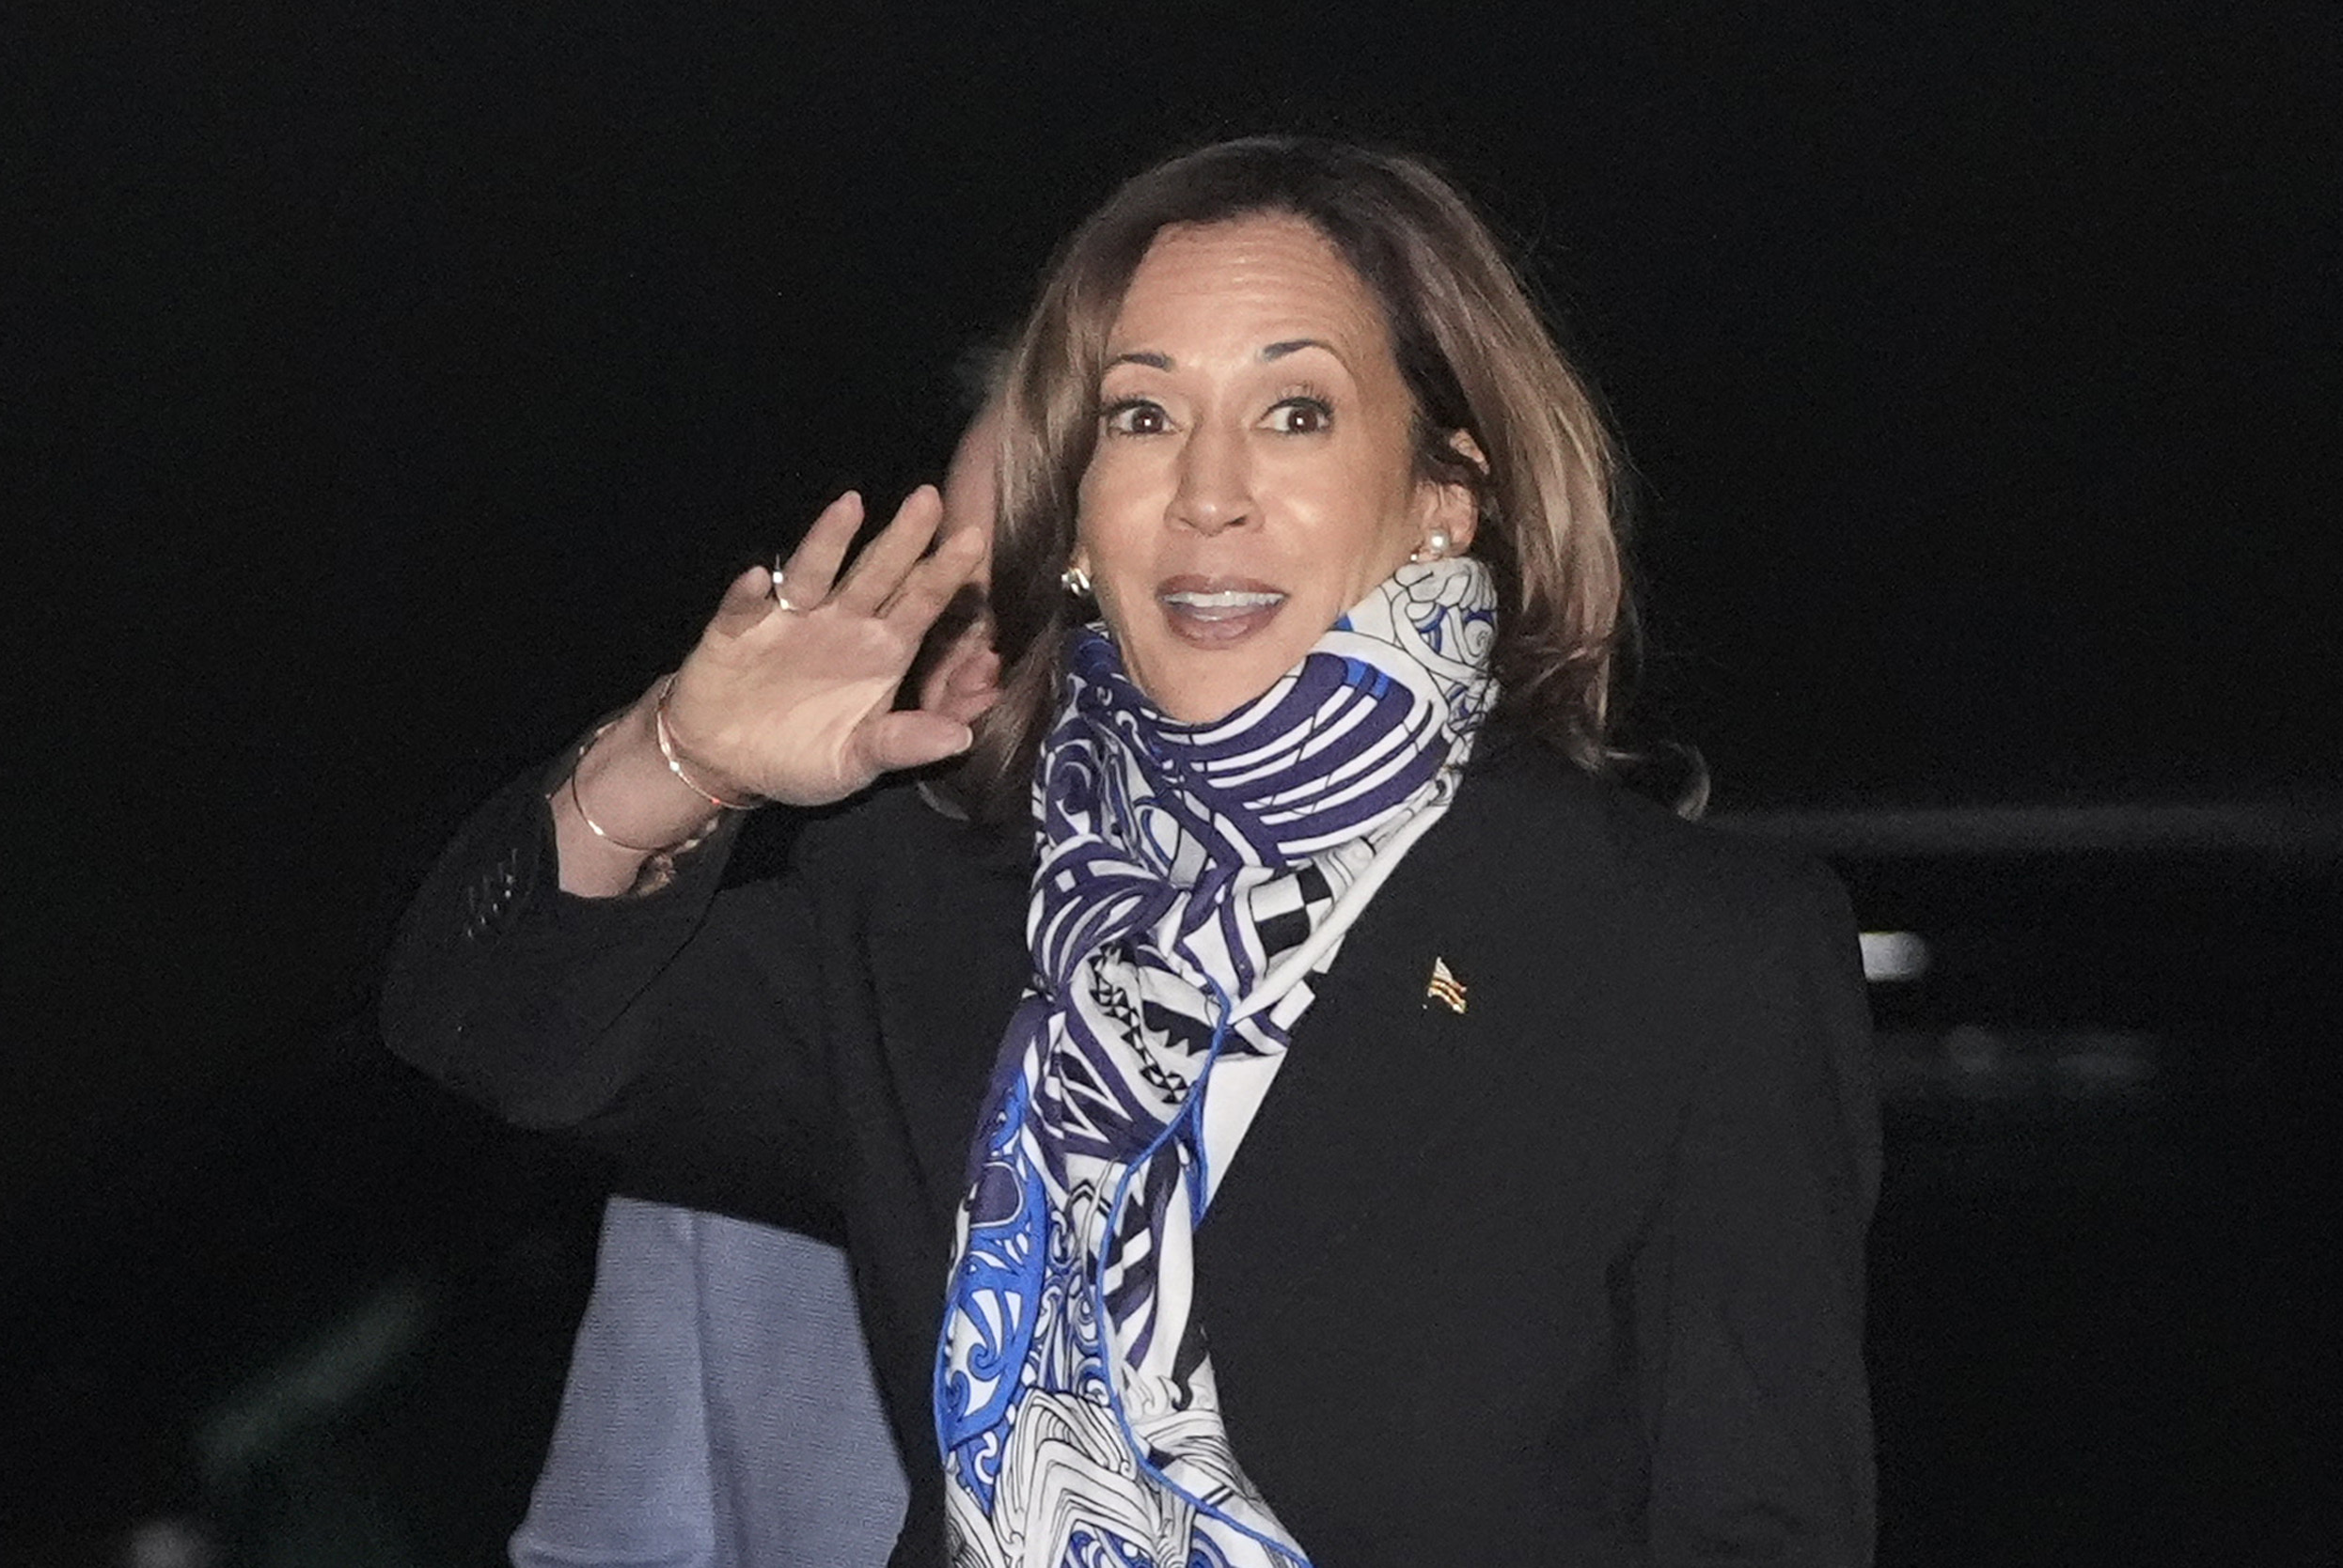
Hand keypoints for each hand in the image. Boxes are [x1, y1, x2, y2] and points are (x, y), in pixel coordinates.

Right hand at [662, 486, 989, 806]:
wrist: (727, 761)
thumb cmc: (802, 755)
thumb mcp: (857, 761)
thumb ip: (905, 745)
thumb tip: (962, 739)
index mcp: (881, 650)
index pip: (920, 605)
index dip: (944, 574)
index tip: (973, 540)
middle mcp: (840, 623)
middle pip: (876, 573)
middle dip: (902, 538)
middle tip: (929, 498)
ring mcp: (788, 621)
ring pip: (813, 574)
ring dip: (829, 541)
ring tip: (850, 507)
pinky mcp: (736, 630)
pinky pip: (743, 607)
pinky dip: (749, 594)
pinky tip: (758, 579)